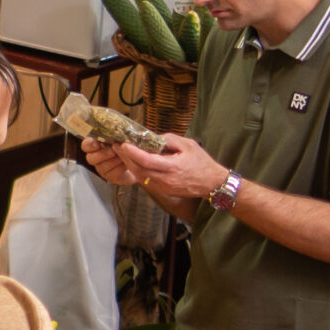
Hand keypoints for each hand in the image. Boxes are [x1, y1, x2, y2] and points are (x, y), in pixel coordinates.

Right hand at [82, 137, 142, 185]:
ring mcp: (102, 169)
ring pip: (102, 167)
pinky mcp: (110, 177)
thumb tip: (117, 131)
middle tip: (114, 150)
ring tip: (125, 155)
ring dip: (114, 160)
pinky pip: (112, 174)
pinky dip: (120, 168)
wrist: (139, 160)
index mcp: (96, 145)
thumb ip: (117, 135)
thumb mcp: (124, 137)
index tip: (97, 143)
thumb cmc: (130, 145)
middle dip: (103, 154)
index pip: (86, 145)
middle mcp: (96, 158)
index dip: (89, 145)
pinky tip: (128, 164)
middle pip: (90, 158)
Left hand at [114, 134, 228, 201]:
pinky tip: (134, 162)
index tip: (122, 144)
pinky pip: (146, 180)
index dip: (132, 153)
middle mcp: (166, 180)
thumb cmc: (201, 161)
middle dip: (125, 157)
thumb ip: (168, 140)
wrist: (212, 183)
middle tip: (116, 146)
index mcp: (172, 167)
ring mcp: (163, 187)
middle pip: (139, 170)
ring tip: (123, 152)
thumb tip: (151, 138)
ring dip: (130, 164)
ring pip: (140, 176)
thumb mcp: (188, 144)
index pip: (146, 161)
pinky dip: (138, 171)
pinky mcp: (163, 191)